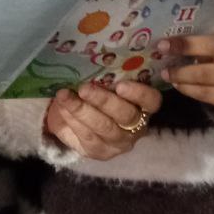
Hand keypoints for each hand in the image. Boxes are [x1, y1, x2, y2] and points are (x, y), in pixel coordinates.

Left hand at [44, 80, 161, 159]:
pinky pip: (87, 137)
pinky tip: (61, 108)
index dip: (139, 93)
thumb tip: (90, 60)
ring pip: (103, 127)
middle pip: (125, 115)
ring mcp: (118, 142)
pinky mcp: (99, 152)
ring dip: (82, 110)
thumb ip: (104, 75)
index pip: (151, 100)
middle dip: (102, 100)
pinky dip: (72, 121)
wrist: (74, 117)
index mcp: (143, 105)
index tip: (120, 85)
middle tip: (83, 88)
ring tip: (64, 96)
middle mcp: (136, 127)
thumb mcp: (102, 82)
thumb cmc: (94, 92)